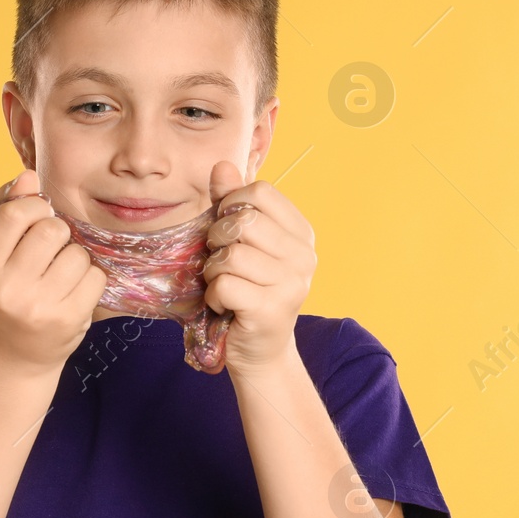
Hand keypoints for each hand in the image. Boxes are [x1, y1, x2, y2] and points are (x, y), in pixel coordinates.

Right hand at [0, 170, 107, 372]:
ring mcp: (39, 307)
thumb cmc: (4, 293)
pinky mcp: (69, 321)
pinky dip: (89, 279)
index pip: (16, 214)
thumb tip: (28, 176)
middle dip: (57, 232)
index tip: (37, 214)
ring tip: (59, 276)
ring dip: (75, 258)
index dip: (34, 205)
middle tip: (49, 250)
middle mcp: (7, 289)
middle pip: (53, 229)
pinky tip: (72, 292)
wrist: (12, 356)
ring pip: (78, 253)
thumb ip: (7, 210)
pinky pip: (95, 276)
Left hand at [201, 160, 315, 372]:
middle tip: (222, 261)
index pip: (260, 192)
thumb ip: (231, 204)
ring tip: (224, 284)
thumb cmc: (248, 291)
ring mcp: (292, 283)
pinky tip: (224, 304)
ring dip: (214, 271)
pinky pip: (226, 284)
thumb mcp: (241, 243)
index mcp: (301, 232)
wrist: (260, 351)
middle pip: (244, 221)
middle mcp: (304, 255)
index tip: (229, 232)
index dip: (231, 206)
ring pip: (232, 254)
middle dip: (218, 240)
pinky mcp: (272, 309)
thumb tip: (222, 166)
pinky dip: (213, 295)